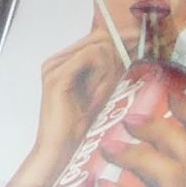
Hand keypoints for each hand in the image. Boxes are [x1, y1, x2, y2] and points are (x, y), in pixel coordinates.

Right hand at [25, 22, 124, 158]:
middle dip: (113, 62)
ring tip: (100, 95)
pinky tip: (96, 94)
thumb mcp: (100, 90)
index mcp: (62, 61)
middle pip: (99, 40)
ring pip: (98, 47)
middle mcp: (55, 60)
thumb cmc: (78, 125)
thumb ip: (109, 69)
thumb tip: (129, 47)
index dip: (118, 46)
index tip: (131, 57)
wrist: (59, 149)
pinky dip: (101, 76)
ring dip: (108, 72)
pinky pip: (90, 57)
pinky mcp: (57, 76)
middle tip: (109, 88)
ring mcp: (54, 66)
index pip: (96, 38)